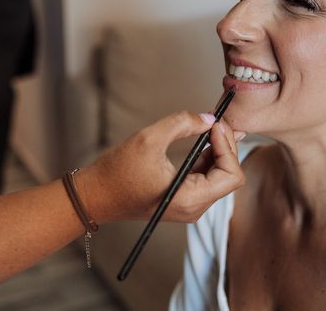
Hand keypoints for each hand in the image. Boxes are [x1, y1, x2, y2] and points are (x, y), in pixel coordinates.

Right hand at [79, 111, 245, 223]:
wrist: (94, 195)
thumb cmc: (117, 172)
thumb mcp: (149, 139)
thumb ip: (183, 124)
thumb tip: (210, 118)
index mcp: (190, 199)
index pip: (231, 175)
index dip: (228, 146)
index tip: (214, 125)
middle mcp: (195, 207)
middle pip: (229, 174)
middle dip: (226, 145)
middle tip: (214, 120)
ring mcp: (190, 205)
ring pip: (220, 175)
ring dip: (218, 149)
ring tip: (208, 126)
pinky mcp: (184, 198)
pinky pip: (206, 177)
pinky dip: (208, 156)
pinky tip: (201, 139)